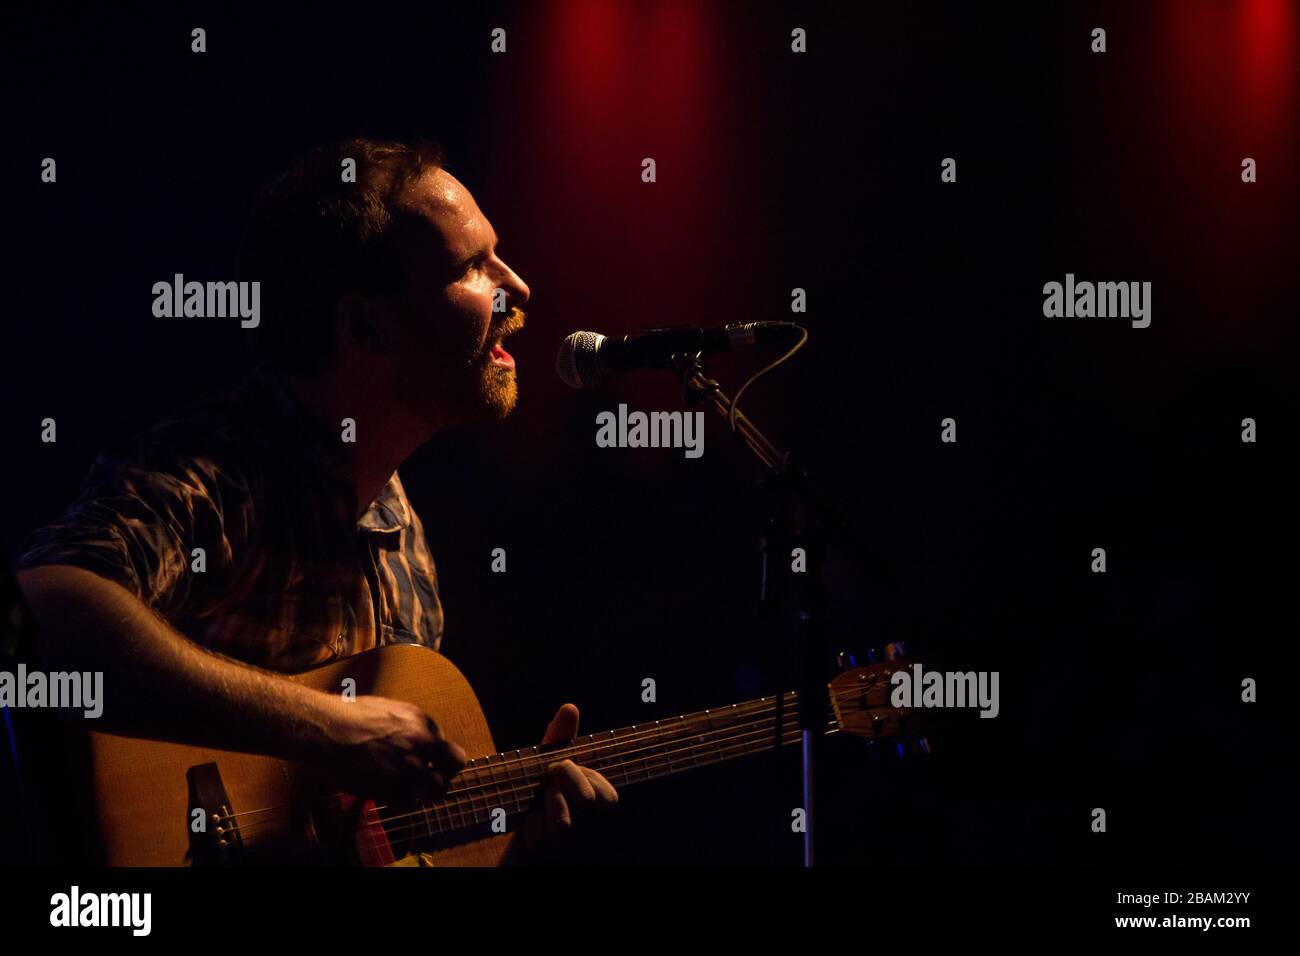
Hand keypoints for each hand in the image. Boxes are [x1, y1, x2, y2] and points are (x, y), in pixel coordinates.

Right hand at [322, 694, 466, 801]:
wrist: (328, 731)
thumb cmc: (349, 716)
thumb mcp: (388, 710)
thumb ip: (408, 727)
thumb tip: (413, 739)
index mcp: (421, 721)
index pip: (446, 744)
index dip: (437, 756)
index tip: (428, 761)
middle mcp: (422, 744)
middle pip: (453, 766)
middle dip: (444, 773)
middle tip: (430, 779)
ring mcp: (410, 768)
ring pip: (436, 790)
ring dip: (426, 791)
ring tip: (411, 790)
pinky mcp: (393, 789)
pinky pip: (409, 803)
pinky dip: (401, 801)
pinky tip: (388, 793)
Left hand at [521, 704, 617, 847]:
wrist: (498, 834)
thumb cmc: (529, 796)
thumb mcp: (544, 764)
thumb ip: (560, 739)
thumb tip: (570, 707)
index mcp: (591, 804)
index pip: (608, 796)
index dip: (580, 777)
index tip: (558, 771)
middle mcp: (587, 830)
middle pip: (589, 801)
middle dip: (563, 787)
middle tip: (546, 789)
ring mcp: (569, 848)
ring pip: (566, 824)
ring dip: (545, 810)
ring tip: (537, 810)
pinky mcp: (545, 858)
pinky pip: (540, 841)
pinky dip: (529, 830)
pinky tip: (526, 830)